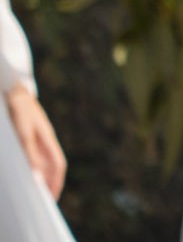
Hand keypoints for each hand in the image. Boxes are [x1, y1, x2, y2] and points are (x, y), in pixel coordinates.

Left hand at [6, 84, 64, 198]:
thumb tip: (36, 176)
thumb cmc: (19, 110)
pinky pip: (33, 158)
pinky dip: (31, 170)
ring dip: (41, 178)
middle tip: (43, 202)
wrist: (13, 90)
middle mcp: (45, 142)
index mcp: (48, 141)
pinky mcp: (27, 137)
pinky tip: (25, 175)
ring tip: (34, 194)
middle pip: (52, 167)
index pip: (58, 166)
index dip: (56, 183)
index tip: (51, 200)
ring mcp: (37, 139)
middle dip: (50, 185)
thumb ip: (29, 154)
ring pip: (43, 163)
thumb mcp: (23, 132)